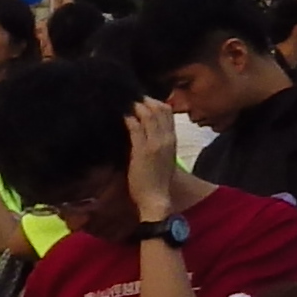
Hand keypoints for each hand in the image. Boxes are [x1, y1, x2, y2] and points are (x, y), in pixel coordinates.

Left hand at [123, 104, 183, 229]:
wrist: (156, 199)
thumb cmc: (157, 181)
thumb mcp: (163, 158)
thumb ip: (159, 143)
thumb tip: (148, 130)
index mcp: (172, 140)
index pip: (168, 113)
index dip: (156, 103)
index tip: (144, 100)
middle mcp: (166, 139)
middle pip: (159, 110)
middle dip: (146, 101)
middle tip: (133, 97)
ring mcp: (154, 144)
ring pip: (149, 116)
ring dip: (137, 107)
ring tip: (127, 104)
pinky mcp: (142, 151)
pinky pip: (136, 129)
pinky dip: (130, 120)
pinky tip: (124, 117)